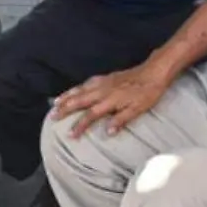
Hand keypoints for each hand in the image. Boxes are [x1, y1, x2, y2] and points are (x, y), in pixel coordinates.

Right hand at [52, 62, 171, 136]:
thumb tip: (107, 132)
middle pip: (79, 100)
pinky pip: (87, 82)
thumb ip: (121, 120)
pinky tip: (75, 89)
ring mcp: (104, 82)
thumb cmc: (148, 92)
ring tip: (56, 102)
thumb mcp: (138, 109)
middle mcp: (103, 90)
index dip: (79, 125)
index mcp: (110, 100)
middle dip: (65, 108)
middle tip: (52, 116)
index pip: (91, 115)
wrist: (154, 71)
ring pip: (81, 89)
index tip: (70, 135)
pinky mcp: (107, 77)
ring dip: (67, 96)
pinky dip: (77, 87)